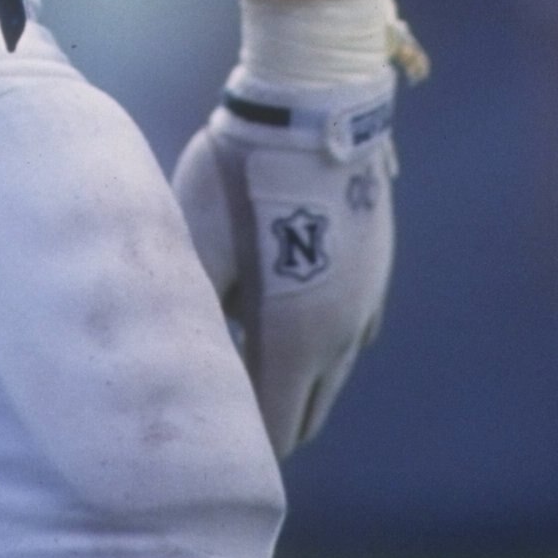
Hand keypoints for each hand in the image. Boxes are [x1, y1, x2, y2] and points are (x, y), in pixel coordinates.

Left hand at [172, 73, 396, 458]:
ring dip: (301, 381)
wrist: (315, 111)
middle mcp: (343, 336)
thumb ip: (192, 311)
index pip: (279, 429)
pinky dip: (324, 341)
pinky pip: (352, 331)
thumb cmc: (241, 178)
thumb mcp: (197, 243)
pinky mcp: (378, 269)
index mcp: (298, 341)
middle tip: (227, 412)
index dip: (245, 446)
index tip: (213, 444)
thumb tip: (179, 360)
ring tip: (253, 362)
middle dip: (273, 420)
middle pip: (311, 411)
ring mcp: (367, 303)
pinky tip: (290, 313)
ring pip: (336, 373)